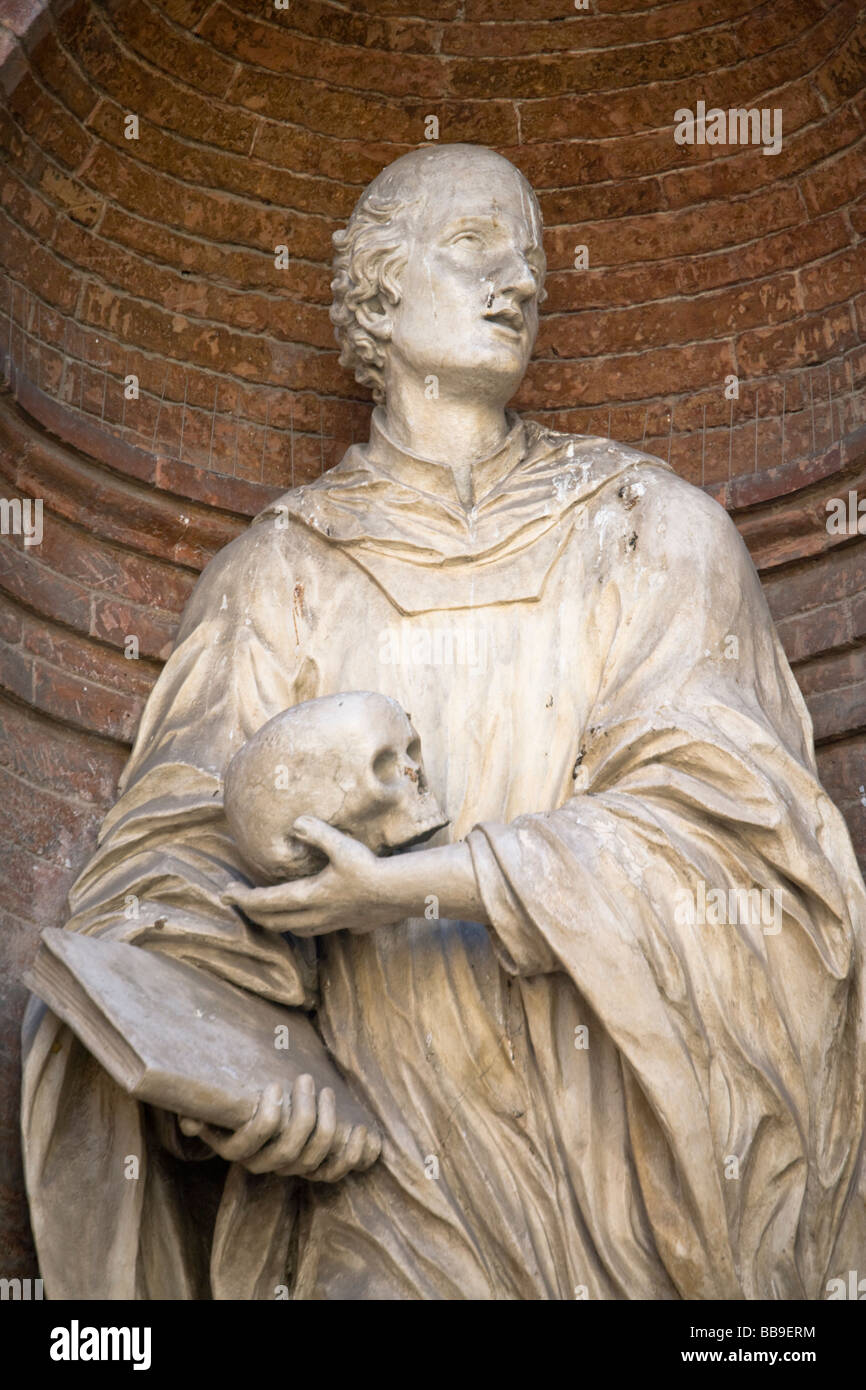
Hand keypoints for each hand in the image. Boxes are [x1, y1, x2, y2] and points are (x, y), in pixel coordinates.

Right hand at [178, 1075, 380, 1180]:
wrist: (264, 1100)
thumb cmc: (239, 1093)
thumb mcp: (218, 1097)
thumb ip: (203, 1105)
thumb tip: (188, 1121)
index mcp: (237, 1148)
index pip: (251, 1144)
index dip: (265, 1119)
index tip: (273, 1085)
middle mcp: (264, 1164)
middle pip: (288, 1152)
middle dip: (302, 1115)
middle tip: (306, 1080)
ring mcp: (291, 1169)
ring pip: (313, 1162)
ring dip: (327, 1127)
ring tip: (328, 1093)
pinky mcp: (316, 1168)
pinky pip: (335, 1173)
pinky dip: (352, 1155)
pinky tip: (362, 1131)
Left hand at [222, 817, 406, 935]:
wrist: (399, 894)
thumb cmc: (369, 870)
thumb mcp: (341, 846)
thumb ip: (317, 833)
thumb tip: (296, 821)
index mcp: (308, 897)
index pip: (264, 902)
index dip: (242, 898)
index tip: (225, 893)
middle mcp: (315, 915)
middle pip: (274, 922)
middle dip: (253, 913)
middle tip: (239, 901)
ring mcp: (332, 924)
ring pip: (296, 929)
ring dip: (278, 921)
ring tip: (271, 910)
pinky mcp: (349, 925)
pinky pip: (318, 929)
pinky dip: (305, 923)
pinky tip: (313, 915)